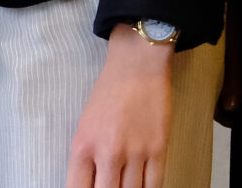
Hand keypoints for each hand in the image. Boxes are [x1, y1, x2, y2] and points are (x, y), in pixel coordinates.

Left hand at [67, 27, 172, 187]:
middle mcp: (108, 153)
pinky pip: (155, 185)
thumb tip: (91, 185)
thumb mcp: (85, 127)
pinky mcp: (158, 149)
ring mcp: (135, 152)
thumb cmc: (108, 93)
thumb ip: (87, 160)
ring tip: (126, 184)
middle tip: (112, 187)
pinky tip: (144, 187)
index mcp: (83, 147)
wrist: (137, 66)